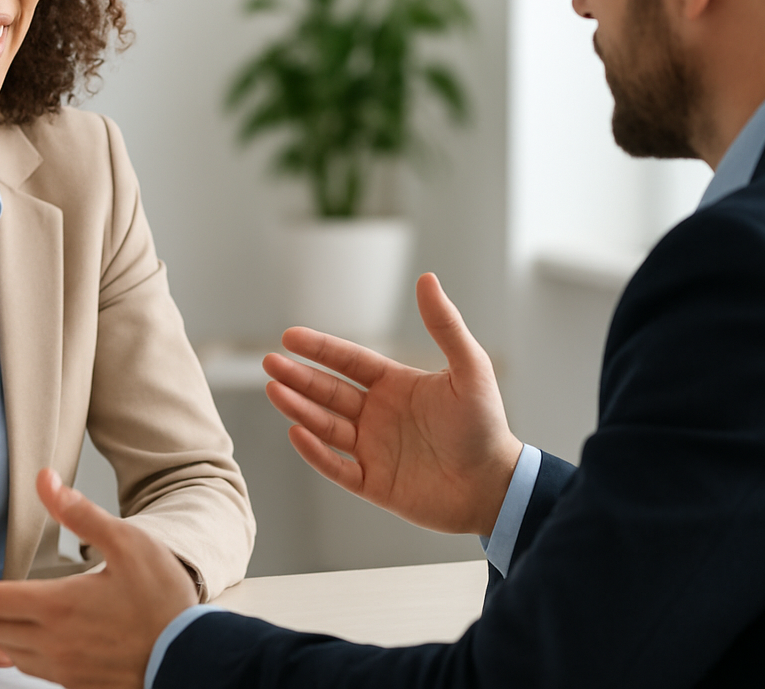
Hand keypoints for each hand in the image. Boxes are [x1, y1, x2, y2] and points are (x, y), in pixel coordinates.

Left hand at [0, 470, 197, 688]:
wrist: (188, 655)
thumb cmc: (163, 599)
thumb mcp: (128, 542)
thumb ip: (80, 514)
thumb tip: (45, 481)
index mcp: (57, 605)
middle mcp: (51, 642)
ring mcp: (62, 667)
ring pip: (5, 650)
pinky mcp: (75, 683)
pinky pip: (30, 667)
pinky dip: (15, 649)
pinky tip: (25, 637)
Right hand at [264, 272, 522, 536]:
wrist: (495, 485)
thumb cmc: (486, 426)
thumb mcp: (470, 369)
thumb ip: (445, 326)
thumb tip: (427, 278)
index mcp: (396, 385)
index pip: (348, 362)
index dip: (319, 349)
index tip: (289, 336)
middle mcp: (379, 414)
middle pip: (329, 392)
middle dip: (299, 377)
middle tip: (269, 363)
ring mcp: (373, 449)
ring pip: (326, 426)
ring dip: (300, 409)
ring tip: (274, 390)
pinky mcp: (374, 483)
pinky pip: (337, 467)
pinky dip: (316, 452)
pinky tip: (296, 432)